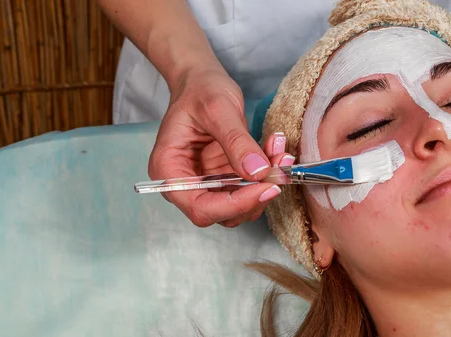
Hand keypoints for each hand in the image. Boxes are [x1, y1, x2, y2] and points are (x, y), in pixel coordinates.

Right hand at [148, 65, 294, 227]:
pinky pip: (250, 188)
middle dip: (254, 196)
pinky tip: (276, 151)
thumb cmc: (200, 90)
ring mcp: (207, 183)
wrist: (202, 81)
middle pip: (221, 213)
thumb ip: (236, 141)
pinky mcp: (225, 178)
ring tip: (281, 154)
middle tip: (281, 169)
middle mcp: (186, 183)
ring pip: (240, 205)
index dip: (234, 205)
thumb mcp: (218, 108)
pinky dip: (267, 175)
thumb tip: (258, 172)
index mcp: (169, 171)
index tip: (265, 187)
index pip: (199, 207)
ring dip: (265, 186)